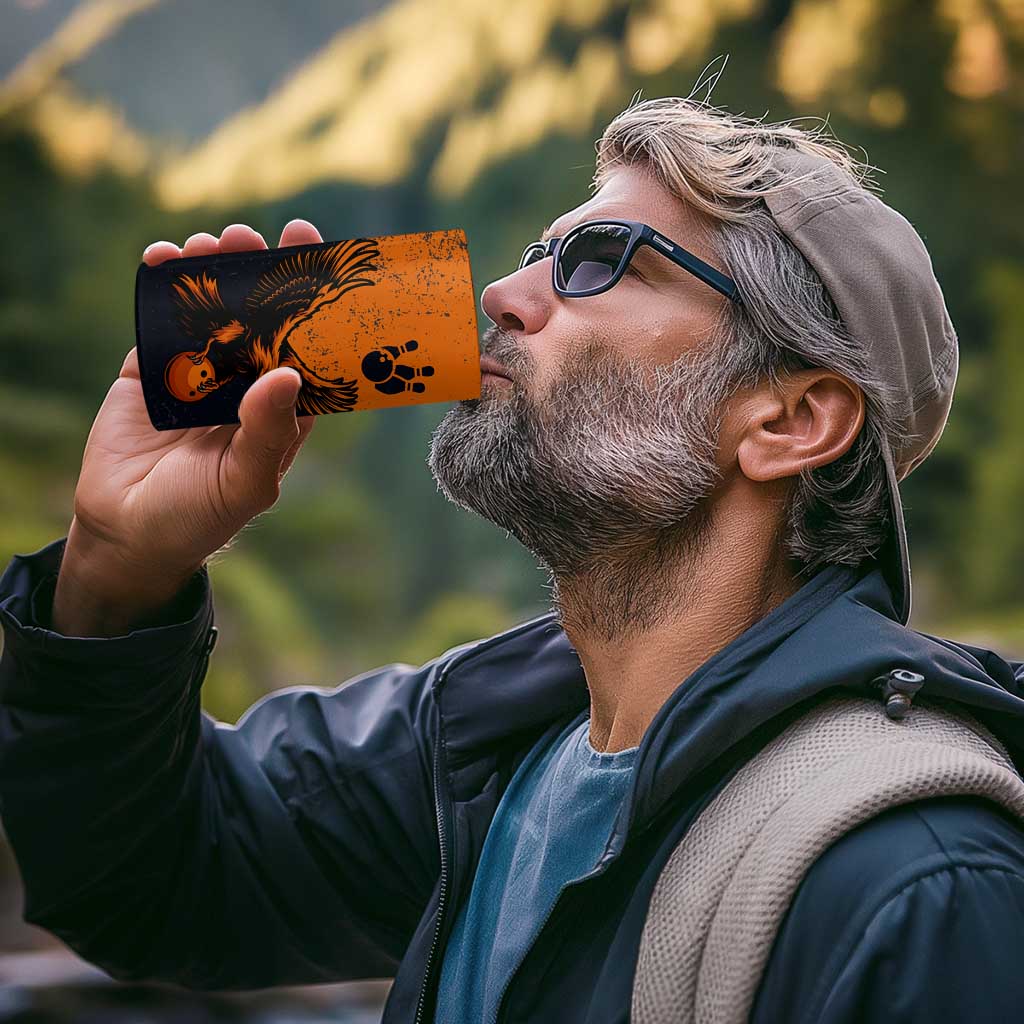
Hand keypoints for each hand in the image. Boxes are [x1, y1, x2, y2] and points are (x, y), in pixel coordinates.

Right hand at [52, 220, 322, 634]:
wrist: (126, 533)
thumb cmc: (199, 517)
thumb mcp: (245, 483)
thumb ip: (267, 432)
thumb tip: (286, 373)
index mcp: (282, 409)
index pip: (307, 348)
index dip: (315, 304)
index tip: (319, 258)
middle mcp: (246, 383)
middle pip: (261, 316)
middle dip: (262, 274)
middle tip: (257, 238)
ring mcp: (198, 372)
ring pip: (212, 308)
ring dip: (214, 270)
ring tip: (212, 243)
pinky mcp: (152, 368)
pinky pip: (160, 319)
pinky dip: (161, 285)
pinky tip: (164, 257)